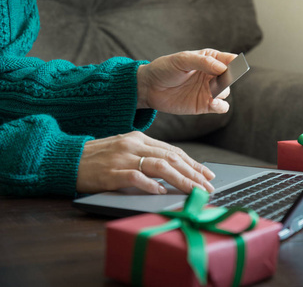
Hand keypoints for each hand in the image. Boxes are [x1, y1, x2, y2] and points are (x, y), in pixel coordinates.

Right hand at [76, 131, 214, 193]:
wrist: (67, 158)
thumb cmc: (98, 157)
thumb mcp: (125, 149)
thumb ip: (146, 156)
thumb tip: (172, 170)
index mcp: (139, 138)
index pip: (173, 151)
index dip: (193, 163)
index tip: (207, 174)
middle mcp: (134, 145)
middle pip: (171, 158)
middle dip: (194, 173)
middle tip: (208, 186)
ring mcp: (122, 157)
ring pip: (160, 166)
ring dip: (181, 180)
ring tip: (195, 191)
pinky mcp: (111, 172)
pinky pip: (135, 178)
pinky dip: (151, 185)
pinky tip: (162, 192)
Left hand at [136, 49, 236, 113]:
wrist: (150, 87)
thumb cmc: (165, 69)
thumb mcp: (182, 60)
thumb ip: (203, 62)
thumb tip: (223, 68)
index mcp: (209, 59)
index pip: (229, 59)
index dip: (235, 62)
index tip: (236, 64)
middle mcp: (211, 75)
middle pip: (230, 77)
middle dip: (229, 78)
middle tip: (223, 78)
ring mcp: (209, 90)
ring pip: (226, 91)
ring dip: (222, 91)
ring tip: (213, 91)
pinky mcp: (205, 105)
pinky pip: (221, 107)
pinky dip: (221, 106)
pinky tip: (213, 103)